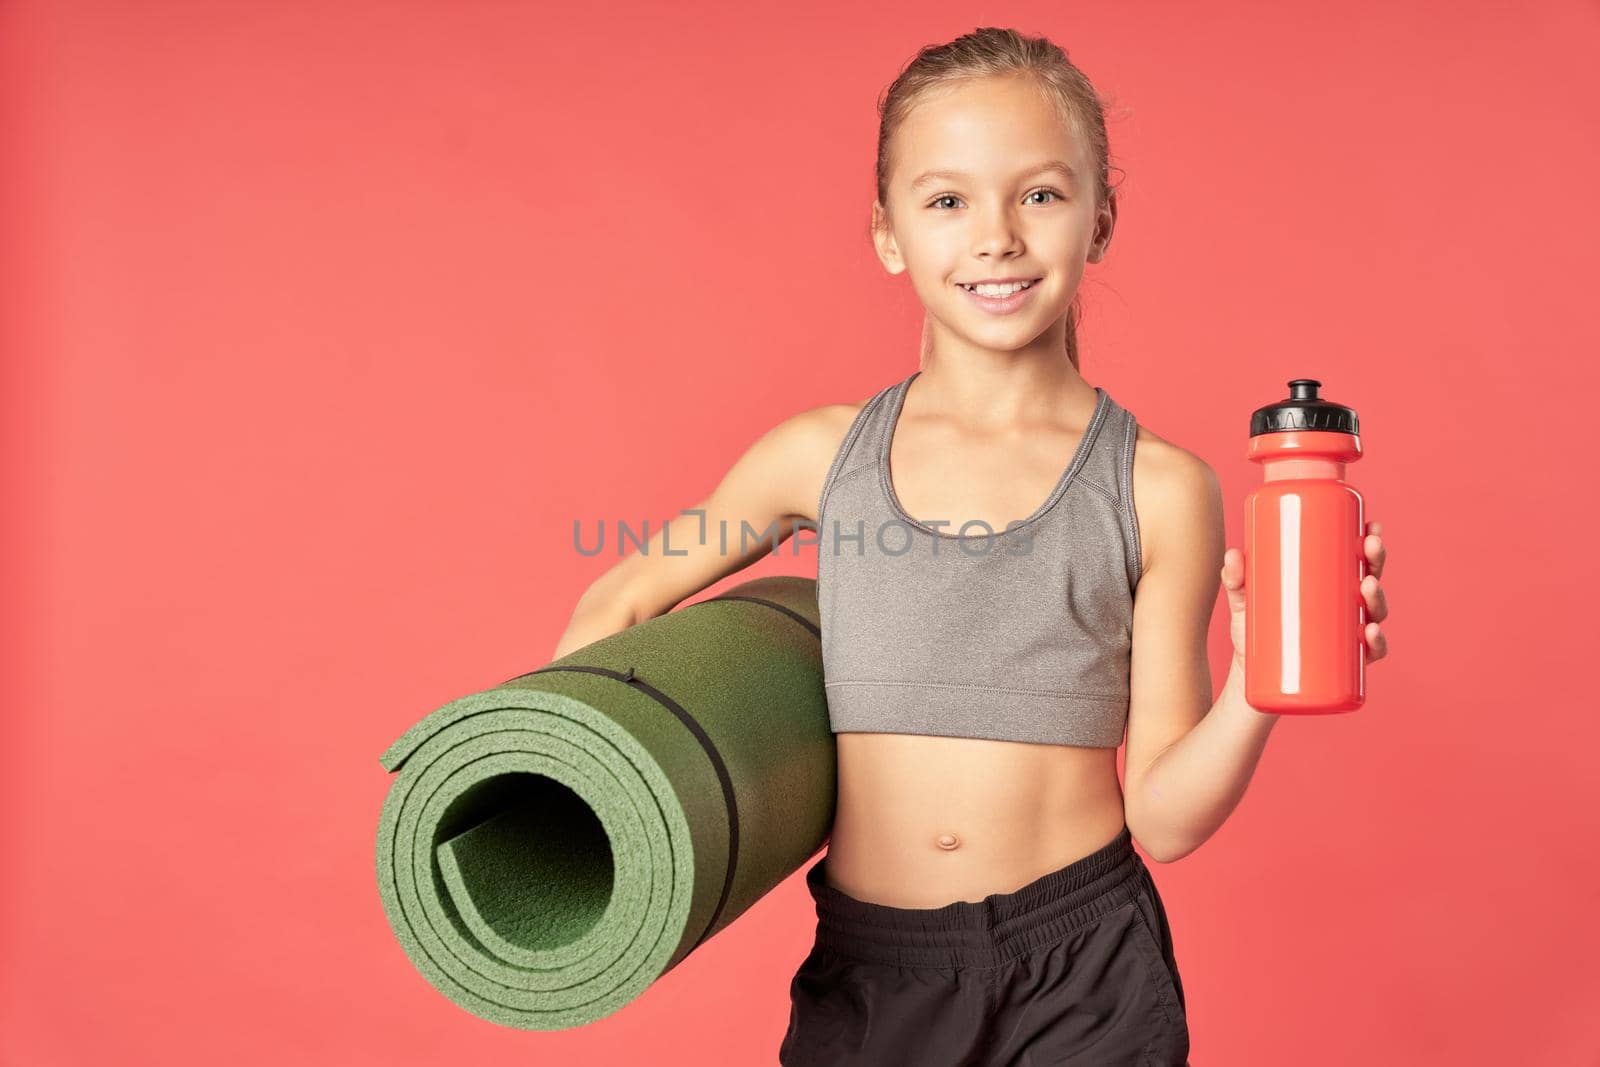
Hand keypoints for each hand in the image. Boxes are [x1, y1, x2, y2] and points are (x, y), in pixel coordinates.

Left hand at [1221, 520, 1389, 670]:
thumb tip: (1232, 554)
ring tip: (1367, 586)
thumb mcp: (1245, 602)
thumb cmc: (1254, 632)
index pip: (1357, 562)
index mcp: (1330, 588)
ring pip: (1375, 613)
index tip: (1371, 525)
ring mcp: (1346, 636)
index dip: (1370, 543)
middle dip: (1376, 561)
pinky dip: (1376, 643)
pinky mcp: (1343, 663)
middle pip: (1371, 581)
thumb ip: (1236, 580)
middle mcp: (1345, 610)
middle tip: (1368, 547)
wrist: (1250, 678)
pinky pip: (1369, 653)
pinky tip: (1370, 632)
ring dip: (1378, 598)